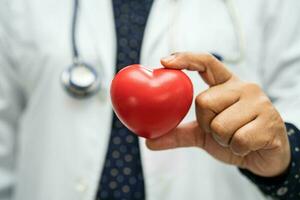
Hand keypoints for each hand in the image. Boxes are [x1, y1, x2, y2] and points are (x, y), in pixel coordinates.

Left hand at [146, 52, 290, 176]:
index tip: (164, 61)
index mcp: (227, 84)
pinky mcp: (269, 122)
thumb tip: (148, 142)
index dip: (185, 58)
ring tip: (235, 138)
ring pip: (220, 124)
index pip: (206, 62)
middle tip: (219, 129)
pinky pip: (238, 139)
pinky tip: (247, 145)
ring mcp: (259, 102)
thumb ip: (178, 134)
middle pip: (204, 101)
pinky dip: (237, 148)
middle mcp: (244, 87)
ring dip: (222, 139)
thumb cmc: (232, 137)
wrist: (264, 156)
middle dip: (206, 123)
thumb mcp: (202, 134)